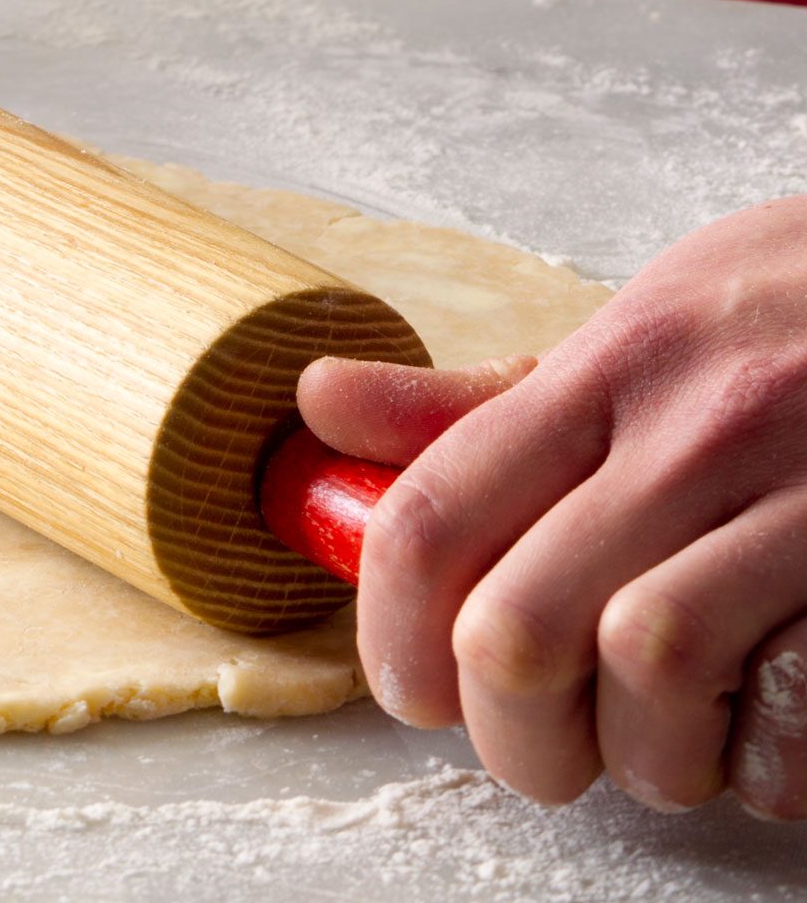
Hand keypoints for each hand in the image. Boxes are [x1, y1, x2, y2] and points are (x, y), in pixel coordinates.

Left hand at [298, 195, 806, 817]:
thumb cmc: (797, 320)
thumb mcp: (639, 328)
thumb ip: (485, 400)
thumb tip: (321, 403)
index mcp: (611, 369)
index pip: (433, 519)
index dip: (388, 634)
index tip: (405, 686)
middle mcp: (698, 429)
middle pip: (520, 628)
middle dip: (505, 731)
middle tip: (532, 749)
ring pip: (648, 673)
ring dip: (640, 756)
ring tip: (657, 749)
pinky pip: (798, 706)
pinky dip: (764, 760)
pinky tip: (760, 738)